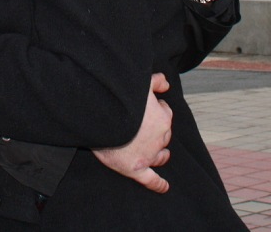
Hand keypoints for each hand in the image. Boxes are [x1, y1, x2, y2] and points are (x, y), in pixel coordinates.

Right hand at [92, 73, 172, 193]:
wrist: (105, 116)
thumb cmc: (121, 99)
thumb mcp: (141, 83)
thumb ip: (155, 81)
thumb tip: (166, 84)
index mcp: (162, 118)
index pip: (165, 114)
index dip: (158, 110)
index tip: (151, 108)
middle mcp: (158, 138)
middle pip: (163, 136)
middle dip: (160, 133)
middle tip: (149, 129)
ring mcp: (148, 154)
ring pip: (159, 156)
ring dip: (162, 155)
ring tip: (163, 155)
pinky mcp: (136, 168)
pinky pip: (150, 180)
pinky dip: (158, 184)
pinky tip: (164, 187)